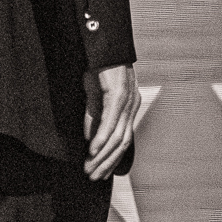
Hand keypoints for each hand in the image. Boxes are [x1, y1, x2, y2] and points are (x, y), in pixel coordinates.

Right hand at [83, 63, 138, 179]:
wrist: (104, 44)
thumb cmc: (100, 67)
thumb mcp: (94, 95)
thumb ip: (93, 116)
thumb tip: (89, 138)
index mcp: (129, 107)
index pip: (124, 140)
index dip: (114, 159)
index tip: (102, 174)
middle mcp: (132, 106)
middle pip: (123, 143)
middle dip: (107, 163)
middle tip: (93, 177)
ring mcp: (127, 101)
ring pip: (118, 136)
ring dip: (103, 155)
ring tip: (90, 168)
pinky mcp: (117, 94)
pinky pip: (111, 121)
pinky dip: (102, 137)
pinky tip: (93, 149)